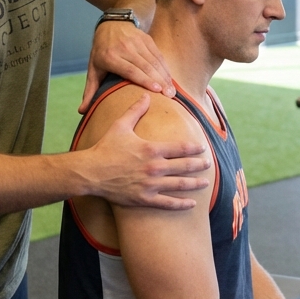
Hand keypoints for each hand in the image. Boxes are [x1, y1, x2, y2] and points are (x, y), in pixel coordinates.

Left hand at [80, 21, 174, 111]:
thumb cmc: (102, 50)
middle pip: (145, 66)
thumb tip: (82, 111)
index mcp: (110, 57)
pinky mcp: (146, 39)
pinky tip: (170, 79)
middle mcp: (124, 48)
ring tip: (172, 91)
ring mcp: (137, 42)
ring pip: (154, 61)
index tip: (156, 90)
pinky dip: (165, 68)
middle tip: (169, 96)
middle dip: (159, 81)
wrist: (112, 24)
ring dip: (164, 76)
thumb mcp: (93, 68)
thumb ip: (90, 90)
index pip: (130, 70)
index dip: (144, 79)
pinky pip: (158, 55)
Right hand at [81, 93, 210, 209]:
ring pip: (179, 185)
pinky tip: (191, 203)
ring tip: (206, 183)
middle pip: (184, 166)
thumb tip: (146, 94)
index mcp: (152, 149)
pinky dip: (181, 204)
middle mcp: (154, 167)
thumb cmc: (105, 148)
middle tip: (208, 164)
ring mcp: (150, 184)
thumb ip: (135, 110)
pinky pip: (167, 203)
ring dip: (195, 184)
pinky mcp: (144, 198)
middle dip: (199, 165)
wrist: (91, 172)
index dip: (194, 148)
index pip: (180, 148)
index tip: (202, 148)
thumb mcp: (121, 125)